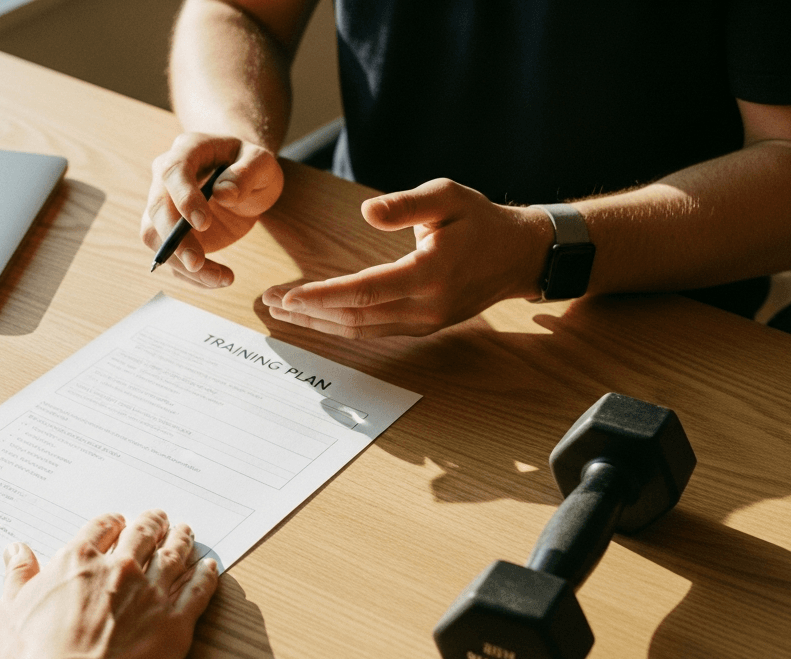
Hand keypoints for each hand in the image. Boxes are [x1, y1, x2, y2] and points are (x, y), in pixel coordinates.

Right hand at [0, 510, 220, 658]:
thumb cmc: (35, 658)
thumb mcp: (11, 609)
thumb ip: (18, 575)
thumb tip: (16, 550)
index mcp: (79, 560)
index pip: (102, 528)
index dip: (112, 523)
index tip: (118, 523)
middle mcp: (120, 569)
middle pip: (143, 535)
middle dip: (153, 523)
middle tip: (160, 518)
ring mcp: (152, 593)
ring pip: (174, 556)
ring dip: (182, 540)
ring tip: (186, 532)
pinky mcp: (175, 622)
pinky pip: (198, 591)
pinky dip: (206, 576)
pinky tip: (210, 567)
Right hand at [142, 132, 283, 287]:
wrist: (243, 177)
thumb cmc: (250, 165)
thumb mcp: (261, 163)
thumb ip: (247, 173)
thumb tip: (223, 193)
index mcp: (188, 150)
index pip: (174, 172)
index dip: (183, 198)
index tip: (203, 224)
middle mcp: (166, 177)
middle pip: (156, 209)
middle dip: (174, 241)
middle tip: (198, 264)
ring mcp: (165, 205)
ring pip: (155, 237)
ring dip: (181, 264)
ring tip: (220, 278)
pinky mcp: (171, 232)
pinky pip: (170, 256)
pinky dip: (191, 275)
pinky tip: (220, 279)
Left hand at [261, 178, 555, 337]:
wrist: (520, 255)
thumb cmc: (481, 220)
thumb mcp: (448, 196)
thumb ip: (407, 204)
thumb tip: (367, 213)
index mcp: (429, 274)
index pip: (363, 292)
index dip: (321, 296)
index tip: (287, 295)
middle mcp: (426, 307)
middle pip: (355, 318)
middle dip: (308, 313)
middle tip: (270, 302)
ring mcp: (425, 323)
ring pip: (362, 331)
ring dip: (319, 324)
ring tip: (283, 312)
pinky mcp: (423, 326)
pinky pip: (374, 331)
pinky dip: (340, 326)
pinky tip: (317, 317)